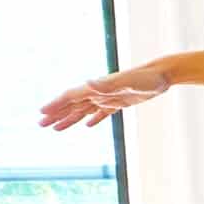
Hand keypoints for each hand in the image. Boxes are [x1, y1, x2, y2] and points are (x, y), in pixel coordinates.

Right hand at [38, 64, 172, 130]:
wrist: (162, 75)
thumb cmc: (146, 79)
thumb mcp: (127, 82)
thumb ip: (106, 85)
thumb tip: (87, 83)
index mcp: (97, 88)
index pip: (71, 97)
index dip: (56, 105)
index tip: (41, 113)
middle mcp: (99, 92)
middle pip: (72, 105)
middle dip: (56, 114)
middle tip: (41, 124)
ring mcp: (109, 97)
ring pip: (83, 110)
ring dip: (69, 118)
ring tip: (56, 128)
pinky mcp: (120, 103)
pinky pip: (102, 113)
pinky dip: (93, 119)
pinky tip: (87, 124)